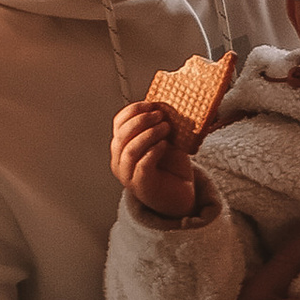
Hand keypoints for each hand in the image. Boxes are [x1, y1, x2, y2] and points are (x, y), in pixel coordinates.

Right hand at [111, 98, 198, 219]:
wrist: (180, 196)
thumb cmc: (171, 169)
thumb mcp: (165, 140)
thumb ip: (160, 125)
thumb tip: (165, 104)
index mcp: (122, 146)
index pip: (118, 123)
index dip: (133, 110)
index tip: (151, 104)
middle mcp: (120, 161)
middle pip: (121, 135)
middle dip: (141, 120)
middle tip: (160, 114)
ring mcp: (128, 175)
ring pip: (129, 150)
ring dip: (148, 134)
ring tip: (166, 127)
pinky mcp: (141, 186)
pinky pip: (142, 165)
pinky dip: (153, 151)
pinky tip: (164, 144)